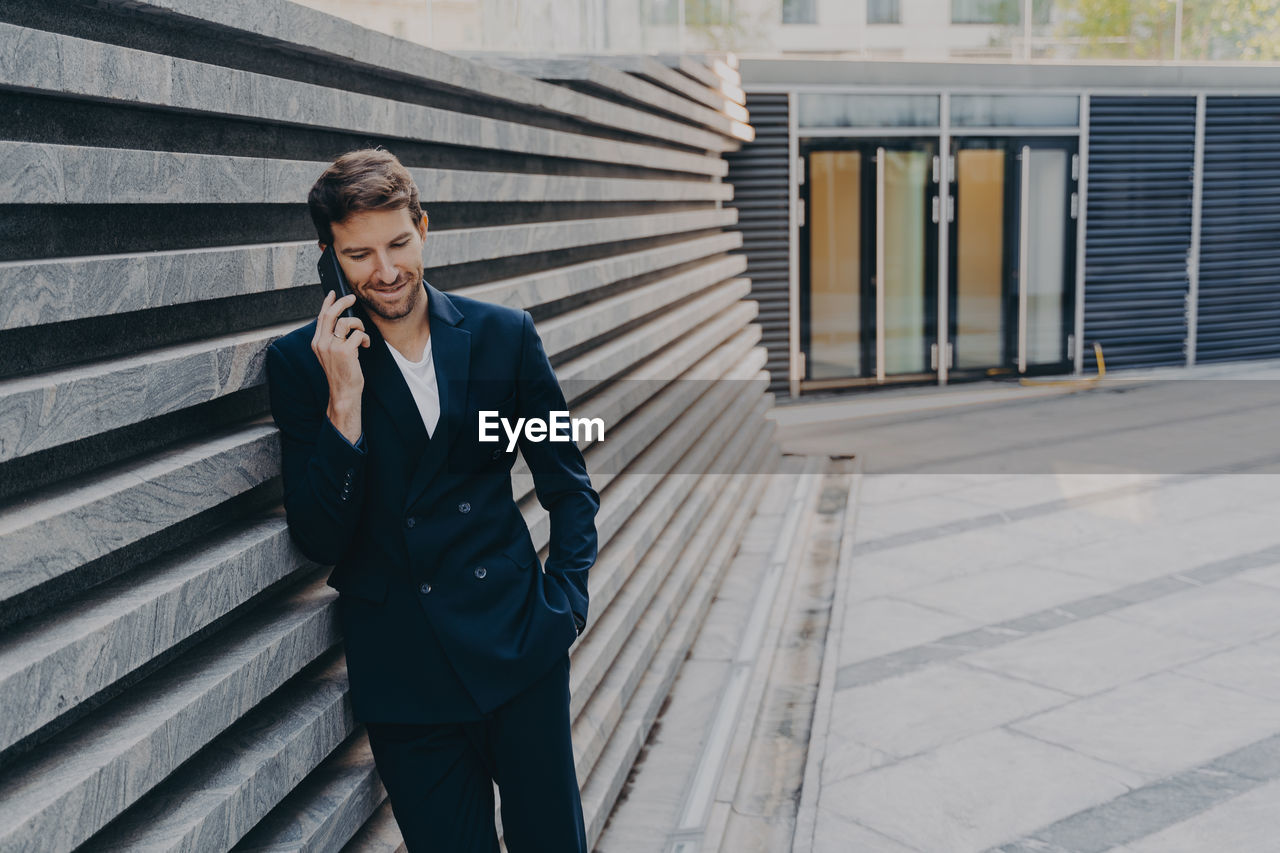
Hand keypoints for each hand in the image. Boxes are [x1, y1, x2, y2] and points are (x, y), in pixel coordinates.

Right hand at [311, 291, 369, 442]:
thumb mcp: (332, 354)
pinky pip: (358, 334)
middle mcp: (321, 343)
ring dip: (359, 325)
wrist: (343, 393)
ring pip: (346, 322)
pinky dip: (365, 338)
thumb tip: (342, 322)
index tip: (333, 294)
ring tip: (362, 336)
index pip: (321, 317)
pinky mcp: (344, 351)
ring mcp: (332, 347)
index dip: (327, 303)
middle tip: (352, 298)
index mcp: (317, 343)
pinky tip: (365, 346)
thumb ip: (333, 339)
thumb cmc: (341, 374)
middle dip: (342, 302)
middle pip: (330, 314)